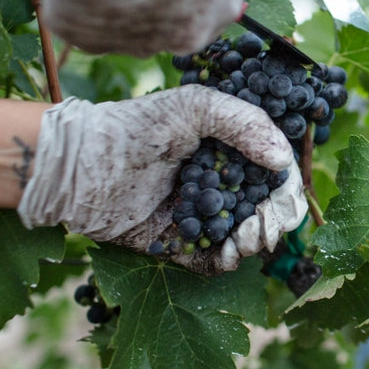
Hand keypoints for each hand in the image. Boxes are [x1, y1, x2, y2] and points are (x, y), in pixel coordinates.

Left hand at [17, 85, 307, 273]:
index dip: (287, 185)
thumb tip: (283, 161)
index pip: (276, 172)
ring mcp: (203, 216)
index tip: (281, 192)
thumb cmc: (136, 126)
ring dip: (257, 240)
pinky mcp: (181, 245)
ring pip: (250, 238)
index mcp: (231, 150)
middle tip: (262, 222)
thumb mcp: (194, 107)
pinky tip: (228, 249)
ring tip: (244, 236)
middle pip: (271, 208)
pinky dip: (229, 259)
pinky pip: (216, 261)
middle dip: (276, 218)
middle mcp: (222, 184)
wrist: (81, 166)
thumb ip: (244, 123)